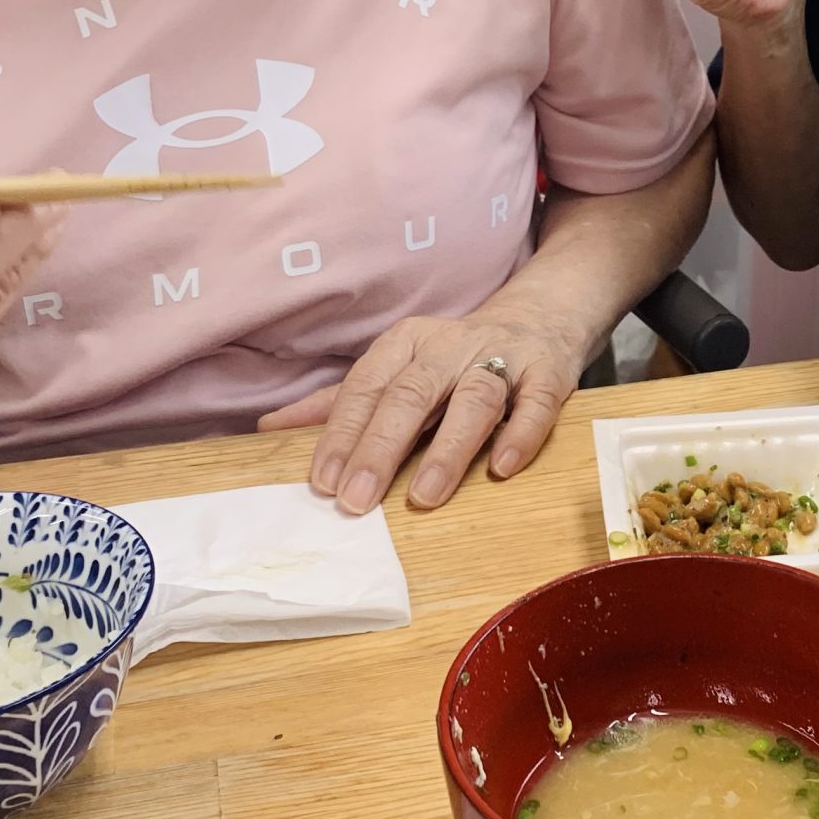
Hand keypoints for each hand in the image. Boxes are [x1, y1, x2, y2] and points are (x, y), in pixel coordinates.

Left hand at [260, 302, 592, 514]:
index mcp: (407, 343)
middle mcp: (452, 346)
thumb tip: (268, 430)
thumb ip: (339, 402)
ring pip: (474, 399)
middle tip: (357, 500)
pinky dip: (520, 433)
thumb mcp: (396, 368)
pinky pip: (537, 402)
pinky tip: (502, 467)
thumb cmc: (454, 357)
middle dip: (381, 447)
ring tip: (424, 496)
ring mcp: (503, 358)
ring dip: (448, 448)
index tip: (323, 481)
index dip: (343, 433)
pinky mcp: (550, 373)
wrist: (540, 318)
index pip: (367, 387)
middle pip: (412, 394)